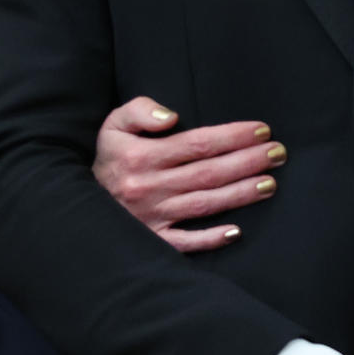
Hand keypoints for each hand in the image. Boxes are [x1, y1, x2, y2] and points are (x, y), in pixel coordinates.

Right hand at [92, 97, 284, 250]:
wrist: (74, 205)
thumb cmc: (107, 158)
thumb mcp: (114, 125)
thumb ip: (140, 111)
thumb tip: (170, 116)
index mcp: (142, 156)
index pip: (198, 143)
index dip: (233, 136)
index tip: (261, 129)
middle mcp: (150, 187)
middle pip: (209, 172)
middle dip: (248, 161)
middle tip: (278, 153)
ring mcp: (152, 217)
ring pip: (204, 204)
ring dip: (241, 194)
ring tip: (271, 183)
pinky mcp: (152, 241)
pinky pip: (185, 243)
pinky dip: (210, 239)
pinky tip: (237, 231)